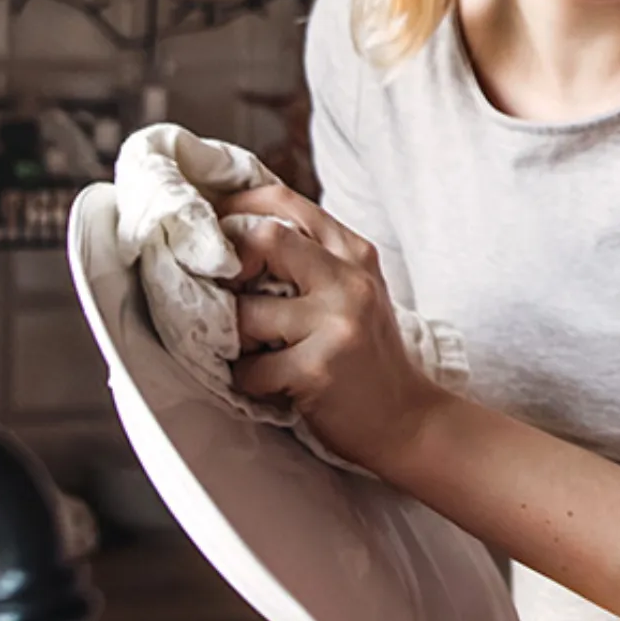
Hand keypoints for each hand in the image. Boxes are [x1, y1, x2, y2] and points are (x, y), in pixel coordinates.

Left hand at [222, 184, 445, 475]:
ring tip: (255, 353)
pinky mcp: (319, 368)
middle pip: (264, 237)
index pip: (284, 202)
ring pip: (246, 311)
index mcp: (354, 253)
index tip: (211, 231)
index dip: (235, 208)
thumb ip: (311, 259)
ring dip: (235, 339)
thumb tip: (237, 234)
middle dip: (229, 266)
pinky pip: (251, 368)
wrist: (408, 418)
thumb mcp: (352, 291)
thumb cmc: (366, 355)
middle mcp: (350, 280)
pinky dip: (249, 380)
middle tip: (225, 296)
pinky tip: (272, 385)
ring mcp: (337, 322)